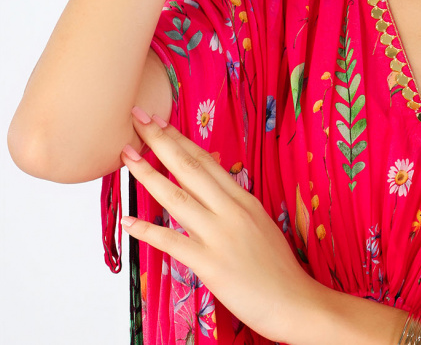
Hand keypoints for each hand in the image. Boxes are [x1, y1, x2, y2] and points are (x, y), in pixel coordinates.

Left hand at [120, 105, 319, 341]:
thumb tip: (215, 180)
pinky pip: (172, 242)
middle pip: (190, 168)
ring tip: (126, 156)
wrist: (294, 301)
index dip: (180, 139)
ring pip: (177, 198)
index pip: (206, 161)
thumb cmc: (277, 267)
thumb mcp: (260, 223)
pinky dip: (147, 231)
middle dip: (160, 141)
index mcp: (244, 200)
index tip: (159, 121)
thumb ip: (235, 202)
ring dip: (148, 175)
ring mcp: (221, 236)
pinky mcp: (210, 264)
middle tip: (138, 119)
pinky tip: (128, 221)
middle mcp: (232, 211)